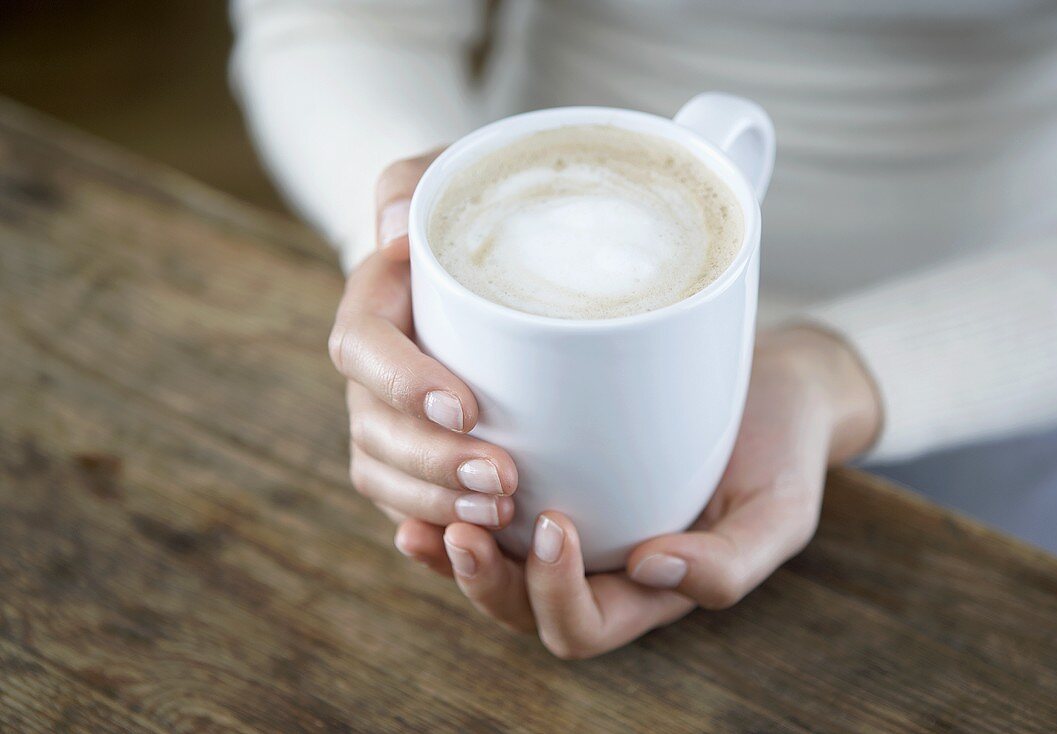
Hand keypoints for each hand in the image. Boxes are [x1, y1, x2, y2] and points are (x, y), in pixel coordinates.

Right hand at [329, 151, 519, 575]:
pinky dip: (439, 526)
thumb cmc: (470, 215)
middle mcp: (371, 371)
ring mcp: (387, 418)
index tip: (465, 403)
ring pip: (385, 476)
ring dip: (437, 504)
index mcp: (374, 305)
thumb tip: (397, 223)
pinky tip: (488, 538)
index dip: (402, 382)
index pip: (362, 348)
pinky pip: (408, 502)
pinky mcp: (417, 454)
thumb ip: (416, 182)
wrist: (475, 262)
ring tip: (504, 510)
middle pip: (373, 429)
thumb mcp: (448, 176)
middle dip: (432, 463)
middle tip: (503, 478)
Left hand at [398, 326, 880, 656]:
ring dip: (454, 552)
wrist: (769, 386)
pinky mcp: (553, 478)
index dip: (559, 593)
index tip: (560, 523)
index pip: (584, 625)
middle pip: (520, 608)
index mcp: (647, 592)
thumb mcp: (780, 511)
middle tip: (460, 531)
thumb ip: (730, 563)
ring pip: (495, 566)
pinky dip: (451, 506)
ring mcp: (573, 527)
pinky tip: (425, 479)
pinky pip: (491, 511)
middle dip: (485, 583)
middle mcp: (598, 570)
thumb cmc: (780, 450)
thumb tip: (652, 568)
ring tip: (424, 516)